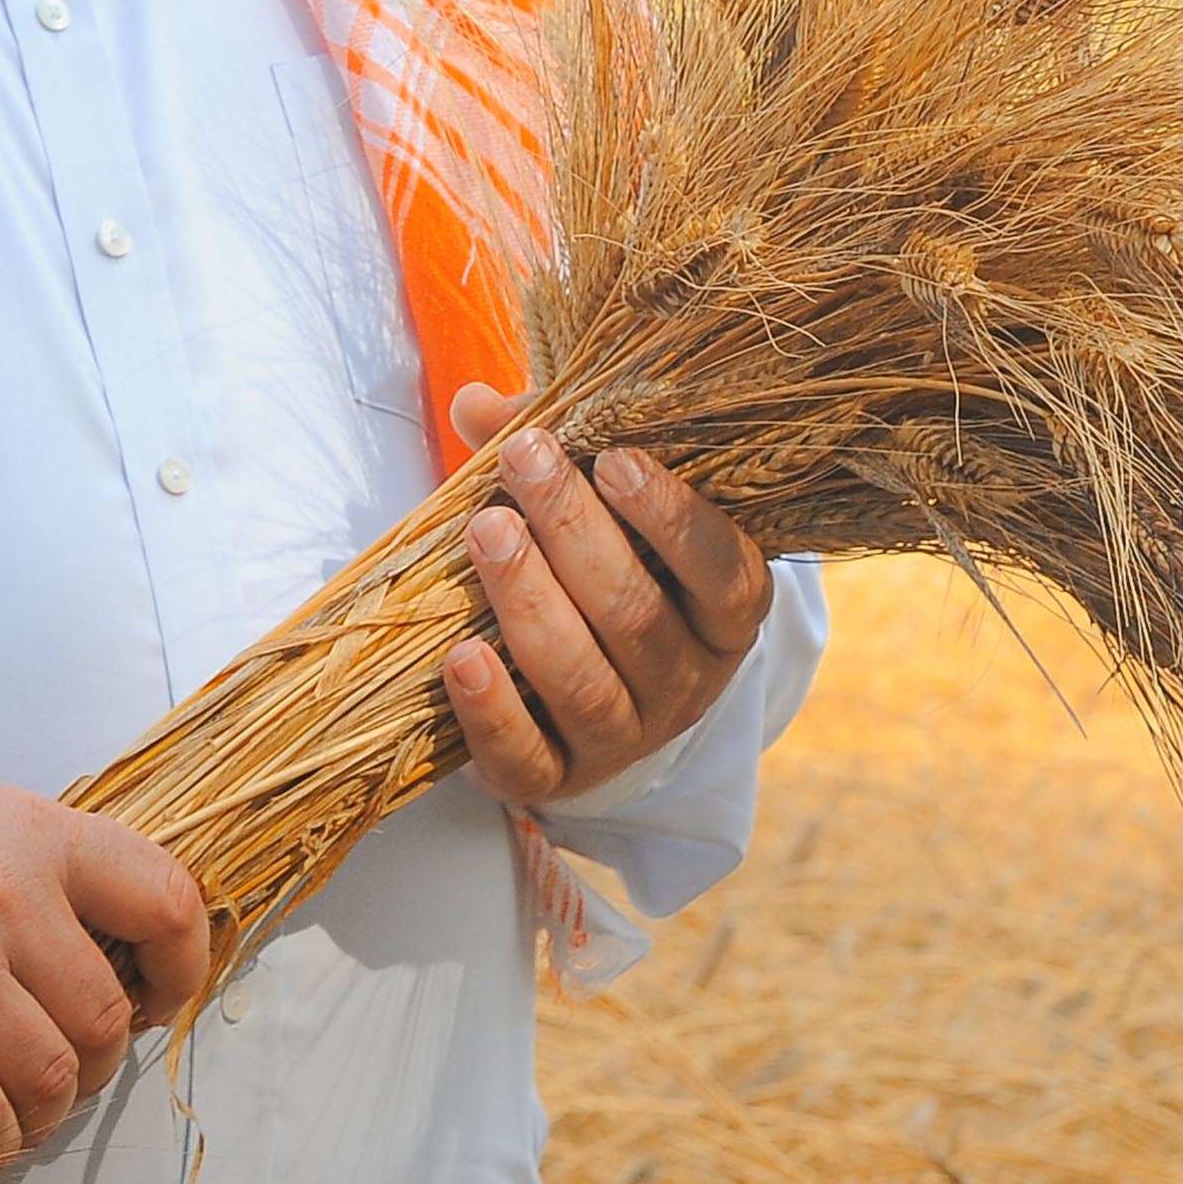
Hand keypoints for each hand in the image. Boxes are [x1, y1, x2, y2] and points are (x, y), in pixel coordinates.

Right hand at [0, 767, 210, 1162]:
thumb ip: (39, 862)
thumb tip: (109, 939)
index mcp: (31, 830)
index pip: (164, 900)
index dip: (180, 968)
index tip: (156, 999)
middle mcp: (0, 893)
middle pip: (104, 1017)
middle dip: (92, 1062)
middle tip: (56, 1067)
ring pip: (50, 1077)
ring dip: (39, 1110)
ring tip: (11, 1104)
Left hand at [439, 383, 773, 805]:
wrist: (591, 685)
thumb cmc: (604, 566)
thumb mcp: (600, 507)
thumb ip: (553, 451)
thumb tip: (479, 403)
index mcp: (723, 612)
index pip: (723, 571)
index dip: (673, 518)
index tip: (614, 459)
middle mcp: (687, 682)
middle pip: (637, 617)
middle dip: (575, 532)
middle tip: (524, 462)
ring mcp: (627, 738)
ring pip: (585, 684)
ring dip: (531, 603)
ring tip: (486, 531)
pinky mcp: (560, 779)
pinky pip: (529, 761)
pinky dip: (491, 712)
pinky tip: (459, 656)